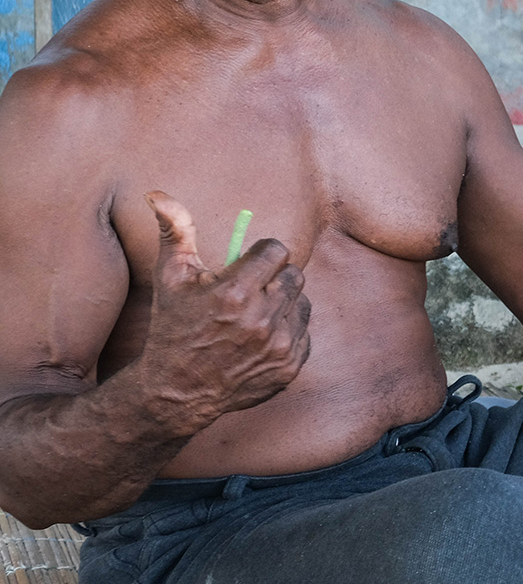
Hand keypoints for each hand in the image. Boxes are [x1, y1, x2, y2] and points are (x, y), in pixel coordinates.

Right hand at [138, 192, 310, 423]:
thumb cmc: (172, 326)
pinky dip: (287, 330)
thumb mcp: (170, 277)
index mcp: (234, 293)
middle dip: (272, 278)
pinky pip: (305, 331)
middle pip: (293, 274)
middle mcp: (261, 320)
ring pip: (302, 301)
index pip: (277, 250)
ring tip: (253, 314)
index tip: (246, 266)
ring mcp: (279, 346)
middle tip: (248, 291)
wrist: (176, 390)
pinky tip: (260, 338)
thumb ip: (174, 231)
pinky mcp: (290, 367)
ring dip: (282, 302)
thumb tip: (157, 194)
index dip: (260, 255)